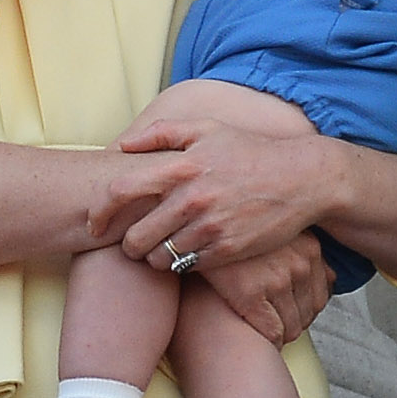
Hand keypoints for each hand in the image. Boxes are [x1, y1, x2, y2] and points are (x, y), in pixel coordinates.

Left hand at [102, 117, 329, 268]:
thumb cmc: (250, 152)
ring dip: (153, 257)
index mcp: (181, 166)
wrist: (302, 179)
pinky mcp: (226, 251)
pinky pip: (186, 268)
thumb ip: (161, 132)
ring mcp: (209, 228)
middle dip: (127, 244)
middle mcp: (191, 199)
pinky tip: (187, 253)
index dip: (99, 212)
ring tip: (160, 249)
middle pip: (135, 236)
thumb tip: (122, 145)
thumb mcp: (208, 129)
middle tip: (131, 243)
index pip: (120, 192)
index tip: (95, 224)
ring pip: (158, 258)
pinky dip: (180, 264)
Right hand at [198, 238, 337, 344]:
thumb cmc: (237, 232)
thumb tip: (330, 278)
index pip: (323, 295)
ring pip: (292, 327)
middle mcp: (300, 264)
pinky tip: (254, 334)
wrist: (197, 228)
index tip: (289, 313)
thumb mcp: (279, 231)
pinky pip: (273, 332)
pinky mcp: (252, 293)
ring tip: (263, 331)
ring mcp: (277, 279)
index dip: (305, 310)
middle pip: (308, 314)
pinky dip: (268, 341)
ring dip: (280, 335)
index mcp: (310, 248)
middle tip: (274, 325)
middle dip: (293, 324)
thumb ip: (304, 252)